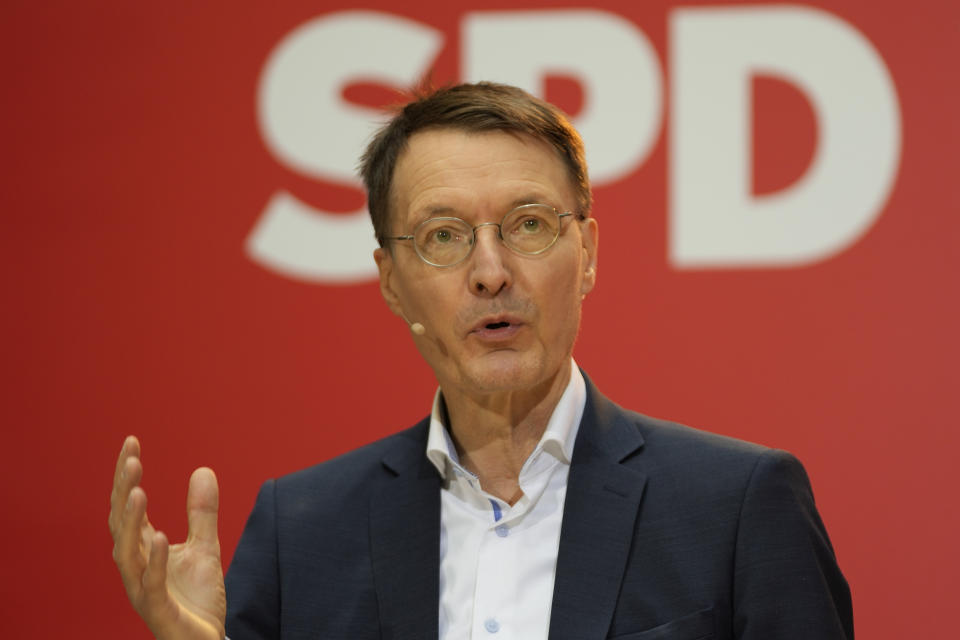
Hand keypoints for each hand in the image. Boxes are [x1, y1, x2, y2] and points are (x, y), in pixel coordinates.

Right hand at [109, 436, 226, 639]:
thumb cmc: (196, 598)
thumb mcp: (205, 546)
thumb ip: (202, 512)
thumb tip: (203, 468)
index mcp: (143, 548)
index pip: (128, 505)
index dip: (126, 475)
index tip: (131, 441)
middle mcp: (135, 565)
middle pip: (122, 523)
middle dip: (123, 490)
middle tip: (131, 459)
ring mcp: (142, 588)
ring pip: (128, 551)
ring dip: (131, 520)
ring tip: (138, 489)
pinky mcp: (158, 609)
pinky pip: (150, 583)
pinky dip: (154, 559)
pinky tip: (160, 536)